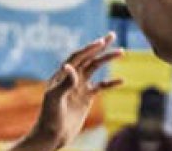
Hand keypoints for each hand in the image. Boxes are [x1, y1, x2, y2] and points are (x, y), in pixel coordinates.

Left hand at [27, 33, 122, 149]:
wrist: (52, 135)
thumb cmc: (49, 116)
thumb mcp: (54, 99)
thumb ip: (64, 83)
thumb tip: (70, 67)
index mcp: (61, 74)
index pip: (77, 57)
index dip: (88, 49)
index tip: (101, 42)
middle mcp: (71, 77)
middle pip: (88, 58)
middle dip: (100, 47)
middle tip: (112, 35)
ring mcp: (80, 87)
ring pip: (96, 68)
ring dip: (107, 59)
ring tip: (121, 52)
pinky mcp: (86, 97)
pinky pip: (101, 86)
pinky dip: (111, 82)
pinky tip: (121, 80)